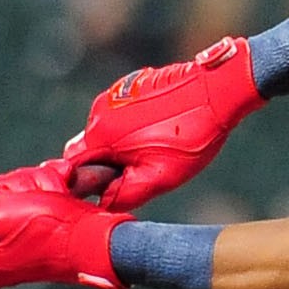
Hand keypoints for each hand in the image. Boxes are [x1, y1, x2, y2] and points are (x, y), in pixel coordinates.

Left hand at [0, 163, 121, 288]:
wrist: (99, 238)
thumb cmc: (51, 232)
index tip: (5, 205)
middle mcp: (3, 253)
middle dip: (18, 189)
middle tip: (35, 200)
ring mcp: (27, 238)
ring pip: (19, 190)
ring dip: (39, 184)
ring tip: (57, 195)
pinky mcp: (48, 223)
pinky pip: (40, 191)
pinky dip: (54, 184)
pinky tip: (66, 188)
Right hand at [59, 36, 263, 209]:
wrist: (217, 89)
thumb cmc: (190, 135)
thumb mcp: (160, 177)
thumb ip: (126, 194)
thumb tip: (104, 203)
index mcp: (101, 134)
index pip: (72, 166)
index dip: (84, 182)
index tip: (106, 188)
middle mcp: (100, 110)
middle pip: (90, 148)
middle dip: (108, 163)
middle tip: (141, 170)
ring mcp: (115, 94)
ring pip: (107, 131)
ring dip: (123, 145)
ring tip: (158, 148)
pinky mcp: (131, 85)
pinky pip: (121, 114)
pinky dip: (133, 127)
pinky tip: (162, 129)